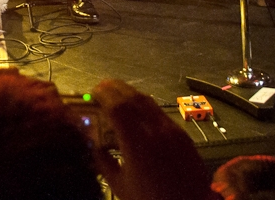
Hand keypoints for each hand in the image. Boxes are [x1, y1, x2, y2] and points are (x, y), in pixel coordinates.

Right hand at [91, 79, 217, 199]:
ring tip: (116, 97)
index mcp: (137, 144)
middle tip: (101, 89)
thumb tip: (94, 146)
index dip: (103, 95)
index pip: (117, 107)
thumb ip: (104, 162)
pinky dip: (143, 105)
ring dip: (129, 94)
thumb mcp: (120, 186)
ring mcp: (171, 130)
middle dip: (114, 88)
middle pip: (133, 97)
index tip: (92, 93)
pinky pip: (159, 111)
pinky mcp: (182, 133)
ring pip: (148, 101)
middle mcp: (155, 130)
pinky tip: (136, 113)